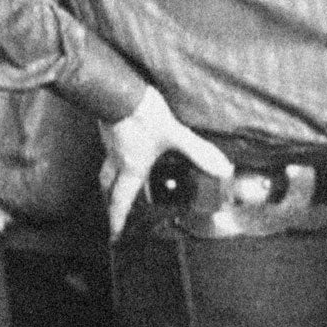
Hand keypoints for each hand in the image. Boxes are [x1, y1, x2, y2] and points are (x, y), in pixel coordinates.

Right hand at [100, 86, 233, 236]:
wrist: (116, 90)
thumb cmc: (141, 114)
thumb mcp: (175, 135)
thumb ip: (198, 151)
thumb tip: (221, 168)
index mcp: (131, 167)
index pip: (121, 200)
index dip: (119, 219)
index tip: (114, 235)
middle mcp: (116, 160)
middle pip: (107, 188)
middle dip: (110, 203)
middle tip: (113, 213)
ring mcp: (110, 145)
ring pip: (106, 170)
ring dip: (110, 182)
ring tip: (116, 186)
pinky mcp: (109, 130)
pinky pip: (109, 152)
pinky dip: (114, 160)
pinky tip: (125, 152)